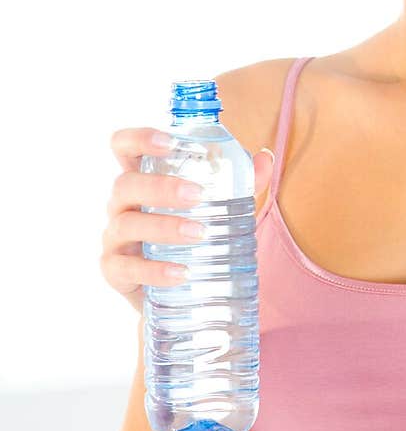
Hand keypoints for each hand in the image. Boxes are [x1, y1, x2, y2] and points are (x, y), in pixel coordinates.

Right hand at [100, 130, 275, 316]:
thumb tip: (265, 160)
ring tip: (200, 233)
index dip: (140, 138)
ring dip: (164, 227)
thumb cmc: (192, 238)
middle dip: (160, 187)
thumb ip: (240, 186)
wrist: (178, 293)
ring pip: (127, 225)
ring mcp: (114, 238)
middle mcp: (121, 205)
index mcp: (142, 180)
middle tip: (197, 194)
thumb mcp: (218, 210)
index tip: (170, 142)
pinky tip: (182, 273)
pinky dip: (155, 270)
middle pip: (125, 184)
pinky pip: (127, 269)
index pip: (124, 147)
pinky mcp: (115, 272)